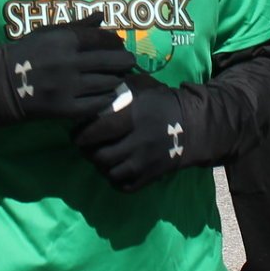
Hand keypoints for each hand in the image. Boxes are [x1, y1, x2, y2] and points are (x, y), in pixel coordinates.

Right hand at [0, 16, 135, 124]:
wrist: (2, 83)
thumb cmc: (27, 53)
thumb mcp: (48, 33)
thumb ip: (77, 26)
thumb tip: (102, 15)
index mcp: (64, 40)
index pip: (101, 39)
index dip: (115, 42)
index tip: (120, 45)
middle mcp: (69, 62)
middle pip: (110, 61)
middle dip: (124, 61)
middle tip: (128, 63)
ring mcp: (68, 87)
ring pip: (106, 83)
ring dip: (116, 80)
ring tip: (118, 78)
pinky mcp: (65, 108)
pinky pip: (96, 104)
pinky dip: (106, 99)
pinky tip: (107, 95)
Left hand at [72, 75, 186, 190]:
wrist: (193, 125)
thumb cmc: (163, 102)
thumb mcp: (143, 86)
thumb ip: (120, 85)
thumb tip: (95, 84)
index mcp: (134, 117)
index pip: (99, 130)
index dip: (82, 135)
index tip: (76, 134)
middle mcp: (139, 142)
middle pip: (101, 156)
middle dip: (89, 153)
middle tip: (86, 147)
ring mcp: (145, 162)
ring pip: (111, 173)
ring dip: (101, 167)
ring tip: (99, 158)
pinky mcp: (151, 176)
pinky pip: (125, 186)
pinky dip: (116, 180)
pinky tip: (115, 169)